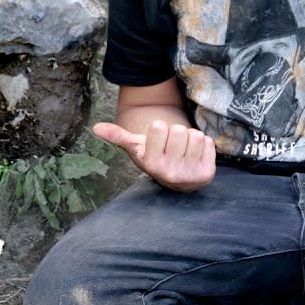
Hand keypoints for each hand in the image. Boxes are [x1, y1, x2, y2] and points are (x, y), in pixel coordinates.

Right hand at [93, 119, 215, 191]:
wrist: (178, 178)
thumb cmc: (156, 156)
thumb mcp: (137, 147)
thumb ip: (118, 136)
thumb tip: (95, 127)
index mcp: (151, 164)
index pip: (159, 126)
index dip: (160, 129)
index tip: (159, 141)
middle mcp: (170, 173)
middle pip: (180, 130)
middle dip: (177, 133)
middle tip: (173, 146)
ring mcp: (190, 175)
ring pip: (195, 135)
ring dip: (190, 138)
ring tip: (184, 151)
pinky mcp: (207, 173)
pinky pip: (209, 142)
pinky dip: (204, 145)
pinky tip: (195, 155)